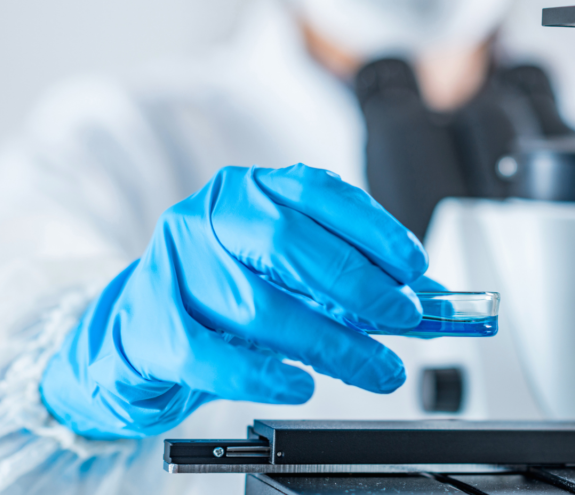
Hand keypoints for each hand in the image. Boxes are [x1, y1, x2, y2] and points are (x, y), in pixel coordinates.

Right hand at [41, 164, 426, 439]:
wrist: (143, 326)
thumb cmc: (229, 291)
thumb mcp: (293, 273)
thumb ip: (357, 280)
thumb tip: (431, 302)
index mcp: (256, 190)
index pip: (320, 192)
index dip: (374, 228)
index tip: (415, 266)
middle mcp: (213, 216)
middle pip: (288, 243)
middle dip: (358, 285)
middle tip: (403, 319)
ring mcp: (176, 266)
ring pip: (257, 304)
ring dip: (330, 343)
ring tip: (376, 368)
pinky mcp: (151, 323)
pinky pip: (209, 354)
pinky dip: (263, 374)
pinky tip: (302, 384)